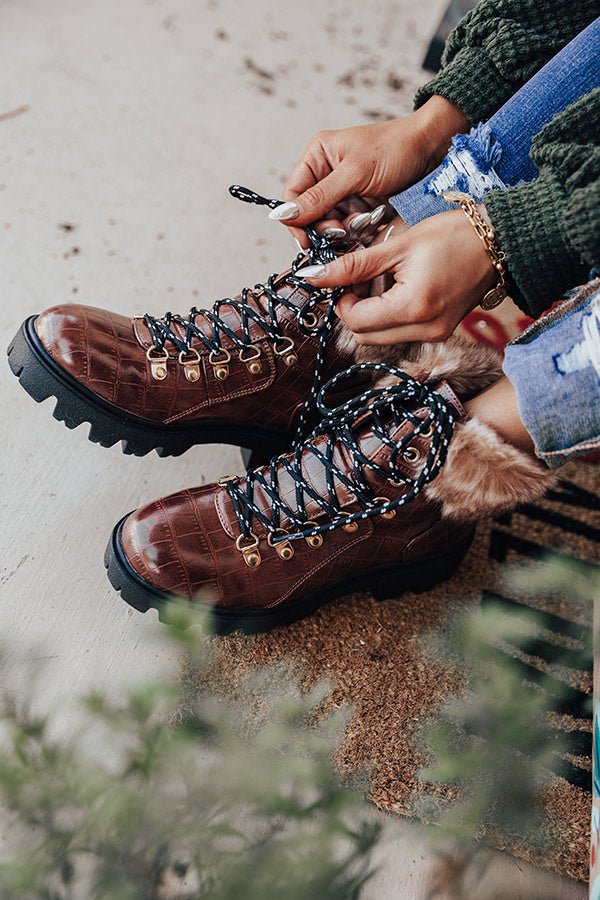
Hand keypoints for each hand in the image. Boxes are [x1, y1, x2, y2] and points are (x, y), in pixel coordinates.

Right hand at [273, 96, 468, 242]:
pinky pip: (350, 229)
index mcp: (318, 157)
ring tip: (364, 223)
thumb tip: (284, 216)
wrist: (434, 151)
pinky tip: (372, 224)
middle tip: (342, 234)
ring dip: (345, 231)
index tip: (309, 241)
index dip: (297, 221)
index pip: (293, 197)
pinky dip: (359, 231)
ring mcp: (345, 193)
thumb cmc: (396, 149)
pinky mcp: (362, 207)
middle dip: (325, 228)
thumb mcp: (355, 173)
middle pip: (310, 217)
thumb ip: (319, 197)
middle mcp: (327, 175)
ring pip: (331, 226)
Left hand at [301, 209, 496, 343]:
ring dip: (371, 313)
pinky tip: (398, 288)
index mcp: (413, 307)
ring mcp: (435, 334)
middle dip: (354, 308)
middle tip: (361, 278)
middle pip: (365, 335)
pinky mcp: (440, 332)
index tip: (345, 277)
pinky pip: (400, 332)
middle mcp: (425, 330)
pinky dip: (390, 315)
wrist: (498, 242)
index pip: (356, 321)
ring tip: (383, 279)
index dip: (342, 300)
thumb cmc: (453, 235)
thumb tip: (316, 276)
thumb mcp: (397, 245)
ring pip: (380, 337)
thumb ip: (354, 265)